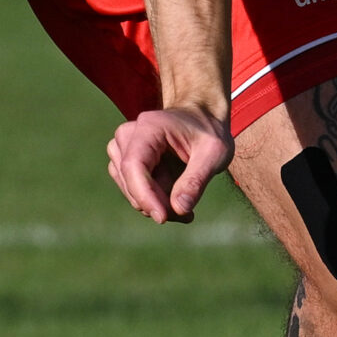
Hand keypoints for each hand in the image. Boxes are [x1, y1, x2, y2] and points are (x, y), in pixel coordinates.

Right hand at [107, 107, 233, 222]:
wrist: (202, 118)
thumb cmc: (209, 131)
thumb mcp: (214, 153)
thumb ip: (196, 180)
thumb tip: (179, 209)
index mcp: (149, 127)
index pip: (134, 165)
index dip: (144, 195)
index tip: (162, 218)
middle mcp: (128, 135)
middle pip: (131, 180)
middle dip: (157, 203)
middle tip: (187, 214)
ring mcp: (122, 147)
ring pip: (130, 188)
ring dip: (156, 203)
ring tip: (186, 203)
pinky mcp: (124, 161)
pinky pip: (132, 189)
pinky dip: (153, 200)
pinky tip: (176, 199)